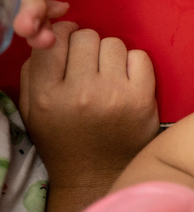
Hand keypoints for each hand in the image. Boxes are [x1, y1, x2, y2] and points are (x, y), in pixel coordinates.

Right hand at [19, 22, 158, 186]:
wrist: (97, 175)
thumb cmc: (64, 139)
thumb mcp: (33, 111)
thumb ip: (34, 73)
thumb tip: (49, 36)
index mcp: (47, 96)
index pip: (54, 41)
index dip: (63, 36)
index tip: (69, 44)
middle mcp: (80, 93)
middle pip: (86, 37)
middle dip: (87, 47)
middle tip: (89, 65)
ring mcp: (113, 95)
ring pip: (114, 44)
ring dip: (111, 56)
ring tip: (107, 76)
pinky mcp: (142, 98)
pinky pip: (140, 56)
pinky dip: (134, 65)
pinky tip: (126, 82)